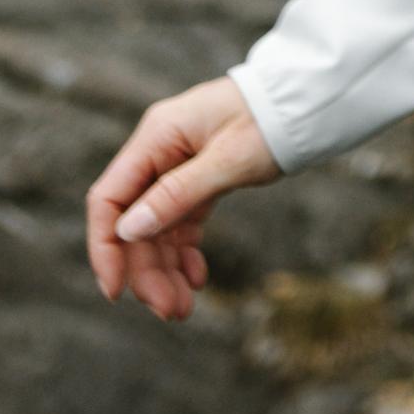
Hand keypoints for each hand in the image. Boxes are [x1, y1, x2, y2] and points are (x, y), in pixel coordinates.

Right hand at [84, 74, 282, 320]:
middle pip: (134, 223)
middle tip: (169, 311)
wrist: (307, 102)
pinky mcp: (198, 180)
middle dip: (146, 271)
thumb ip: (178, 194)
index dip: (106, 248)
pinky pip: (180, 223)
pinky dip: (185, 253)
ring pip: (156, 229)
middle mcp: (159, 153)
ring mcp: (176, 167)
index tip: (116, 291)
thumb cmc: (270, 119)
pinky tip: (197, 278)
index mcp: (156, 138)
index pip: (109, 199)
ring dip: (165, 270)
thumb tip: (128, 230)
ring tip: (182, 309)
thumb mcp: (228, 160)